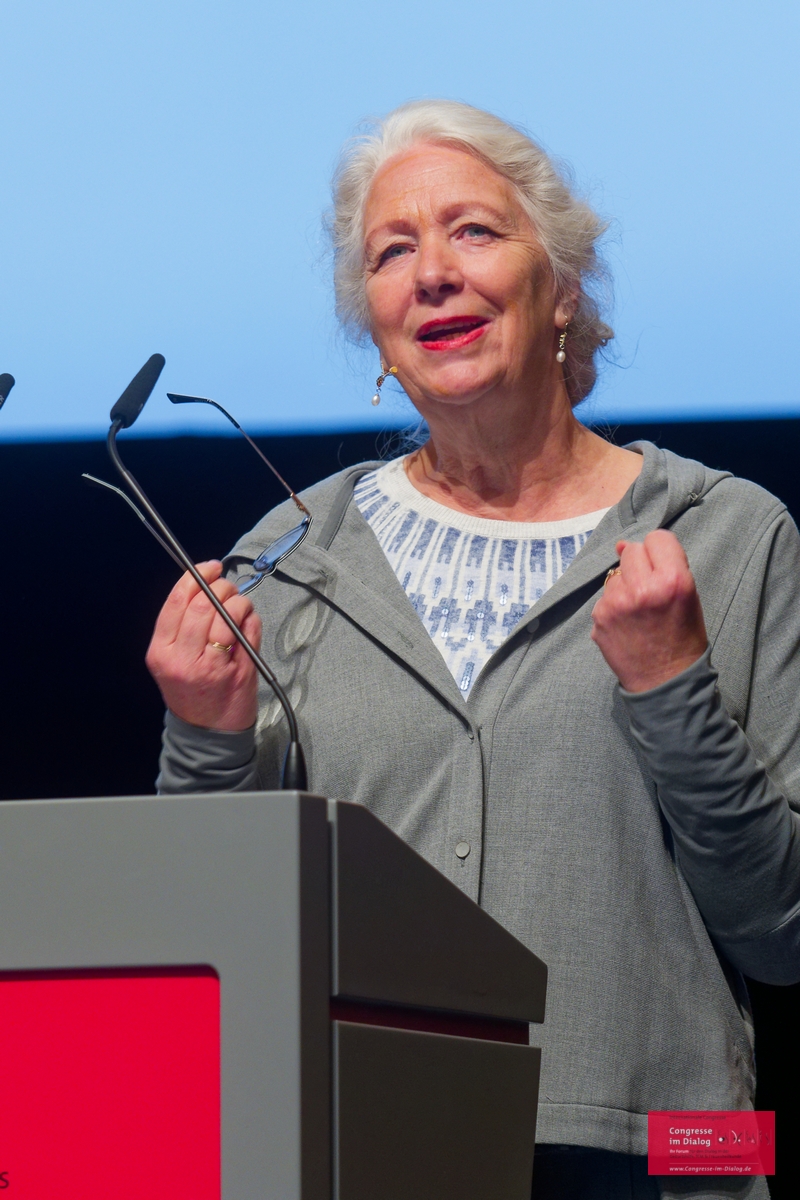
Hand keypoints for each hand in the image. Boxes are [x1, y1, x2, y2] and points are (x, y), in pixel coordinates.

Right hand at [146, 560, 261, 730]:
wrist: (207, 733)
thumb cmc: (192, 691)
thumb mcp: (172, 658)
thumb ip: (183, 625)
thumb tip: (204, 584)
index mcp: (161, 651)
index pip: (176, 601)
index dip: (195, 577)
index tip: (210, 568)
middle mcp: (183, 658)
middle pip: (204, 604)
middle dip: (221, 587)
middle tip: (228, 588)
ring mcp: (212, 665)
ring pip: (228, 613)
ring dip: (239, 602)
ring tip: (240, 608)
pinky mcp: (238, 671)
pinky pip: (249, 630)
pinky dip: (252, 619)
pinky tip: (248, 624)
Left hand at [591, 530, 707, 692]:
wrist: (665, 681)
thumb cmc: (682, 637)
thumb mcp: (688, 596)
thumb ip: (661, 566)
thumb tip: (622, 546)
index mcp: (673, 580)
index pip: (657, 538)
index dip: (660, 551)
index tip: (662, 565)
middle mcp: (643, 588)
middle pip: (632, 551)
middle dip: (641, 565)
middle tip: (650, 589)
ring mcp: (617, 603)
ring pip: (615, 574)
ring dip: (625, 585)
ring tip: (639, 611)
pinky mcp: (600, 617)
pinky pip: (605, 596)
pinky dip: (614, 605)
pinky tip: (627, 623)